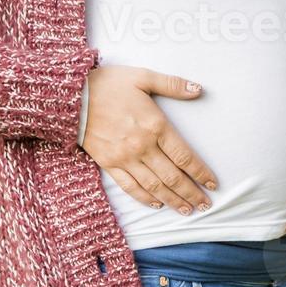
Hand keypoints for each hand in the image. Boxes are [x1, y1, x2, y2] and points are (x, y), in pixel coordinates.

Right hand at [80, 65, 218, 216]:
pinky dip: (145, 198)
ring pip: (154, 186)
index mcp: (155, 125)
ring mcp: (124, 158)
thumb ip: (172, 84)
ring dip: (172, 200)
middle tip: (206, 205)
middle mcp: (142, 146)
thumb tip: (198, 89)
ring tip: (187, 210)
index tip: (213, 183)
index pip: (184, 156)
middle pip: (172, 176)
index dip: (201, 172)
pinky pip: (130, 187)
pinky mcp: (109, 164)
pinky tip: (156, 204)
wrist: (72, 97)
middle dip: (191, 192)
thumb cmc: (108, 84)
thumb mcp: (142, 76)